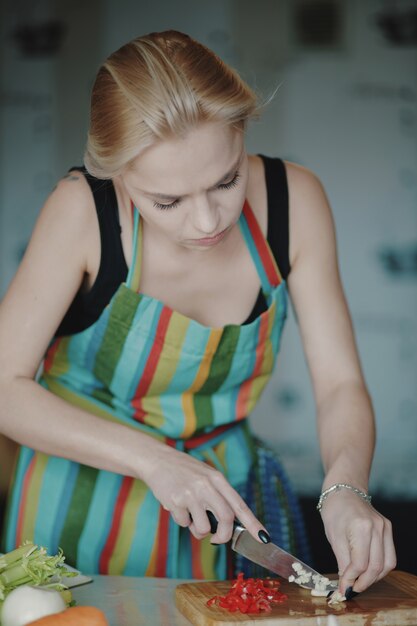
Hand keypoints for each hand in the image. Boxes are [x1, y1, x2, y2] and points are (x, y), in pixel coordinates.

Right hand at [143, 443, 267, 544]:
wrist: (158, 460)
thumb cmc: (184, 471)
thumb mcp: (206, 477)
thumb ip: (218, 496)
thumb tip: (228, 525)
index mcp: (217, 479)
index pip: (239, 505)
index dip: (253, 523)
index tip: (264, 538)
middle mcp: (207, 485)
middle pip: (226, 519)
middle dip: (223, 536)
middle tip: (216, 539)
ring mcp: (191, 494)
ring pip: (203, 528)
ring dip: (197, 530)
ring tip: (190, 516)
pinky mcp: (176, 501)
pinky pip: (184, 523)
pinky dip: (181, 520)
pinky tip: (176, 505)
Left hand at [320, 489, 395, 594]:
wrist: (344, 491)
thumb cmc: (335, 511)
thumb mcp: (333, 537)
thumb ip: (342, 561)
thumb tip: (345, 584)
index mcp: (360, 527)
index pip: (360, 563)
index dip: (351, 580)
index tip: (343, 589)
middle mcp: (377, 527)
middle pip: (376, 566)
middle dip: (363, 582)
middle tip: (351, 589)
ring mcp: (385, 527)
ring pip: (387, 564)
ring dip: (374, 578)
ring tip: (360, 581)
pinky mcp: (388, 529)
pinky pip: (389, 555)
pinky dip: (380, 567)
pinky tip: (368, 571)